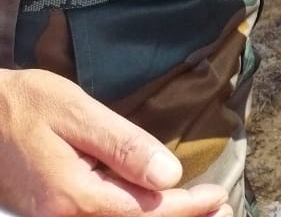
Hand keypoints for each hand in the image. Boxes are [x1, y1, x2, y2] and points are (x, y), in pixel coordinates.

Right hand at [0, 69, 230, 216]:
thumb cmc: (27, 105)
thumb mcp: (77, 113)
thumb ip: (123, 145)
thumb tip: (170, 174)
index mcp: (74, 197)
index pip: (144, 211)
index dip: (185, 208)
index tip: (218, 198)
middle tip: (223, 211)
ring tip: (201, 213)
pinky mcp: (51, 215)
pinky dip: (134, 216)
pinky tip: (154, 206)